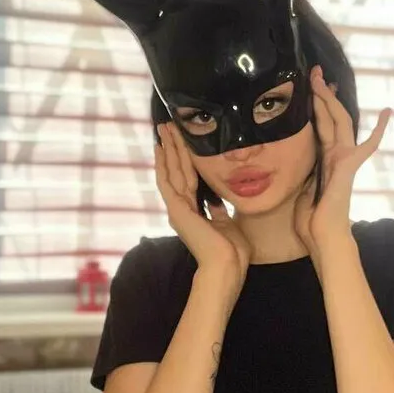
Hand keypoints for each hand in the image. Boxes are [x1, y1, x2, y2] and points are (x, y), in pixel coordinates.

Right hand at [154, 122, 251, 284]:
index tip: (180, 140)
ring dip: (167, 148)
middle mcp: (181, 208)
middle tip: (166, 125)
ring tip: (163, 128)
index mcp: (192, 212)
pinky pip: (168, 181)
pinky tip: (161, 148)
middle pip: (175, 170)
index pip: (186, 178)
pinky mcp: (177, 210)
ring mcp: (177, 208)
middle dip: (172, 147)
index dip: (182, 158)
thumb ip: (217, 210)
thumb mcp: (226, 223)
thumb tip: (214, 199)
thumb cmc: (231, 252)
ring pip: (171, 171)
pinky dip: (164, 164)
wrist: (226, 267)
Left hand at [294, 65, 390, 267]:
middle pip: (329, 117)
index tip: (309, 87)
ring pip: (339, 121)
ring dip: (330, 99)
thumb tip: (286, 157)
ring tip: (322, 78)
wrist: (323, 236)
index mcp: (324, 159)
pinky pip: (367, 144)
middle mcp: (337, 155)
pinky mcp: (350, 165)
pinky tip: (387, 111)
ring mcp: (345, 158)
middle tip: (313, 72)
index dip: (315, 105)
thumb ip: (301, 169)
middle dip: (321, 94)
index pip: (319, 126)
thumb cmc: (310, 221)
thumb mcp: (298, 187)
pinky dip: (378, 129)